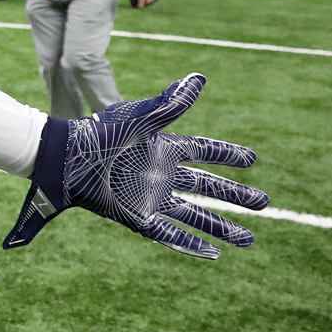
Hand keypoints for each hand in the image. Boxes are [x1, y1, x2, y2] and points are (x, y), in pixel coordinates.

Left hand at [4, 73, 267, 257]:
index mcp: (163, 147)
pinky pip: (170, 234)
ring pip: (195, 215)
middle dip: (235, 195)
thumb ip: (171, 103)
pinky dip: (191, 244)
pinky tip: (213, 254)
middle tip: (263, 202)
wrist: (67, 159)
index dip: (227, 155)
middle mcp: (160, 174)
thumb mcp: (141, 116)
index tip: (252, 159)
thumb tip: (199, 77)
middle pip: (207, 187)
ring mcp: (150, 197)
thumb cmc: (101, 133)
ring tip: (248, 239)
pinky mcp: (137, 217)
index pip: (204, 151)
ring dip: (221, 226)